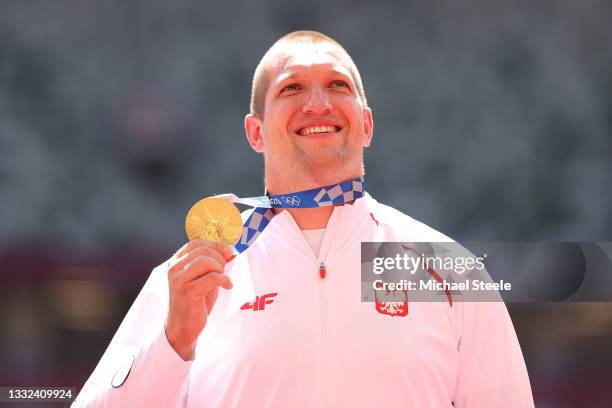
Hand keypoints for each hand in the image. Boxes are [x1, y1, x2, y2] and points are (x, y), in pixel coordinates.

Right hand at [164, 239, 232, 359]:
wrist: (182, 328)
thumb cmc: (194, 302)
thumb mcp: (201, 278)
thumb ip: (210, 264)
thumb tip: (229, 250)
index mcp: (175, 263)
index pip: (195, 243)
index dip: (214, 244)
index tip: (227, 252)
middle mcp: (174, 269)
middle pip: (203, 251)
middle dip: (219, 259)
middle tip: (223, 272)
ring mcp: (179, 280)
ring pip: (206, 261)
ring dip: (220, 269)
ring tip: (222, 280)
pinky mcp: (188, 292)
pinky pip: (213, 278)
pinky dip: (225, 280)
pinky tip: (227, 287)